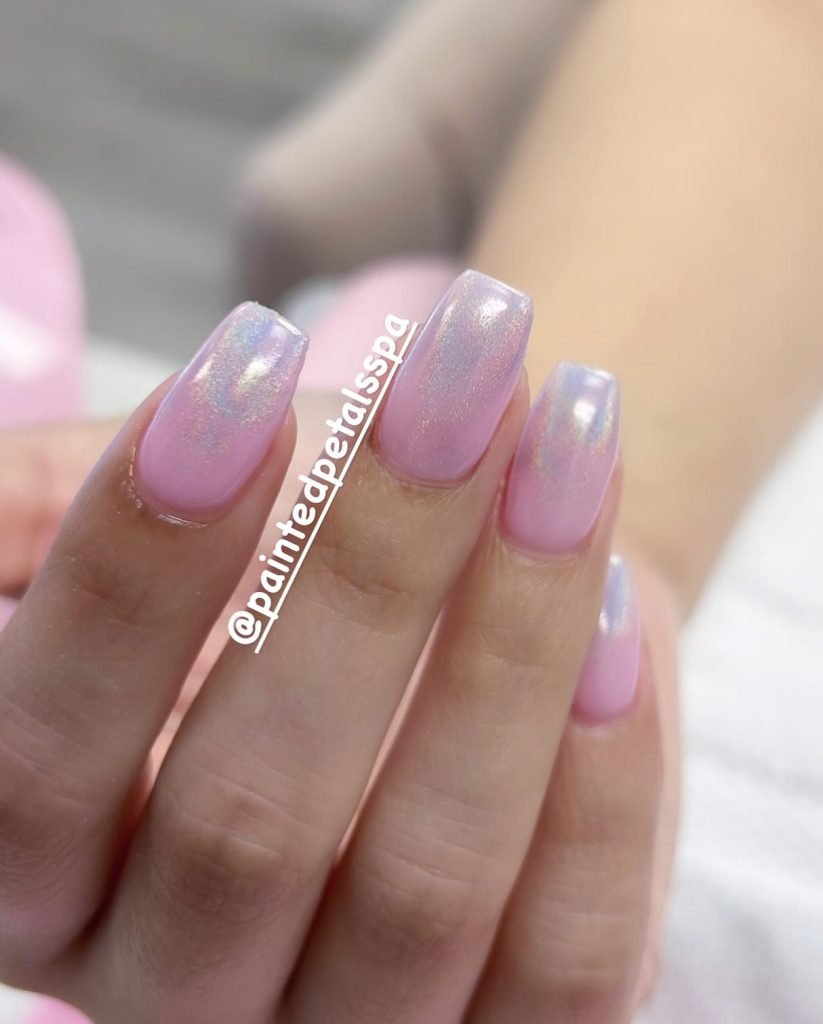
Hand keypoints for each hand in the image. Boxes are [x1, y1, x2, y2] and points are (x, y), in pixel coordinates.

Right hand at [0, 275, 677, 1022]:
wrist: (454, 612)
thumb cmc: (284, 547)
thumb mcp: (169, 515)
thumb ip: (55, 503)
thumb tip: (21, 469)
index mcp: (45, 869)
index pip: (35, 760)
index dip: (132, 566)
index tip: (244, 362)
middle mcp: (177, 979)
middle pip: (245, 826)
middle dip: (362, 571)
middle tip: (456, 376)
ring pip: (425, 884)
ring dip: (510, 640)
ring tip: (567, 439)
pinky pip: (567, 948)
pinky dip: (604, 777)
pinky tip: (621, 609)